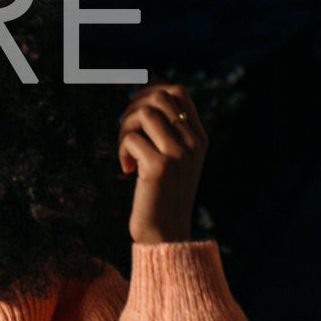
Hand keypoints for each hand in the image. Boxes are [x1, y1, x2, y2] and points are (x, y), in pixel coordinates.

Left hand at [119, 83, 206, 244]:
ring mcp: (179, 154)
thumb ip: (165, 132)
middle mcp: (193, 143)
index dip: (150, 89)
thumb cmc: (162, 193)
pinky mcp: (160, 167)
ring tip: (125, 150)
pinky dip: (121, 150)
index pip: (179, 92)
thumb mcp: (173, 159)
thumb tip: (139, 99)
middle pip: (160, 97)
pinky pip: (131, 139)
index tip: (133, 104)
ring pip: (145, 113)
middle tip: (125, 131)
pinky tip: (126, 169)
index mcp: (199, 138)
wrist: (167, 231)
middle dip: (133, 106)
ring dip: (125, 127)